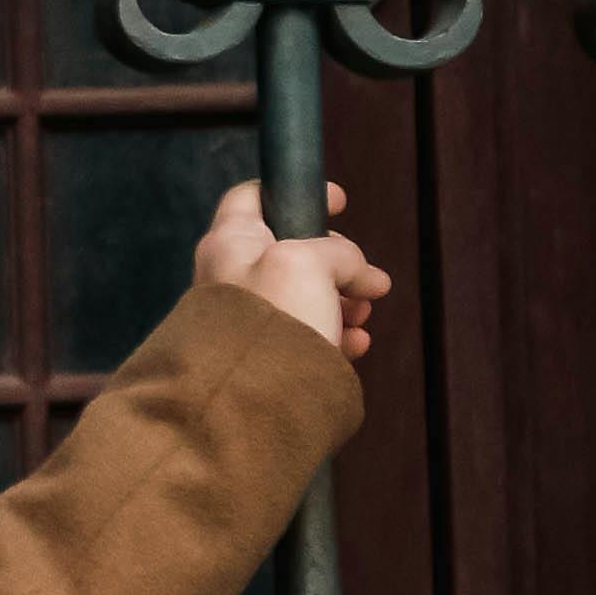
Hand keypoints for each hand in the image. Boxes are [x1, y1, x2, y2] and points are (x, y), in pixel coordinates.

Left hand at [191, 175, 388, 362]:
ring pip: (304, 296)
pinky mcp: (261, 357)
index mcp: (230, 244)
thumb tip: (358, 272)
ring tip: (362, 315)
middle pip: (291, 252)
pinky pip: (305, 337)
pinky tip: (355, 343)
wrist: (250, 404)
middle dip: (338, 262)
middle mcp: (230, 278)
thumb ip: (336, 252)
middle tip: (365, 278)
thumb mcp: (308, 262)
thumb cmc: (270, 324)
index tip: (338, 201)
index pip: (254, 197)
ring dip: (343, 301)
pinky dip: (335, 335)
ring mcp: (245, 319)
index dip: (297, 190)